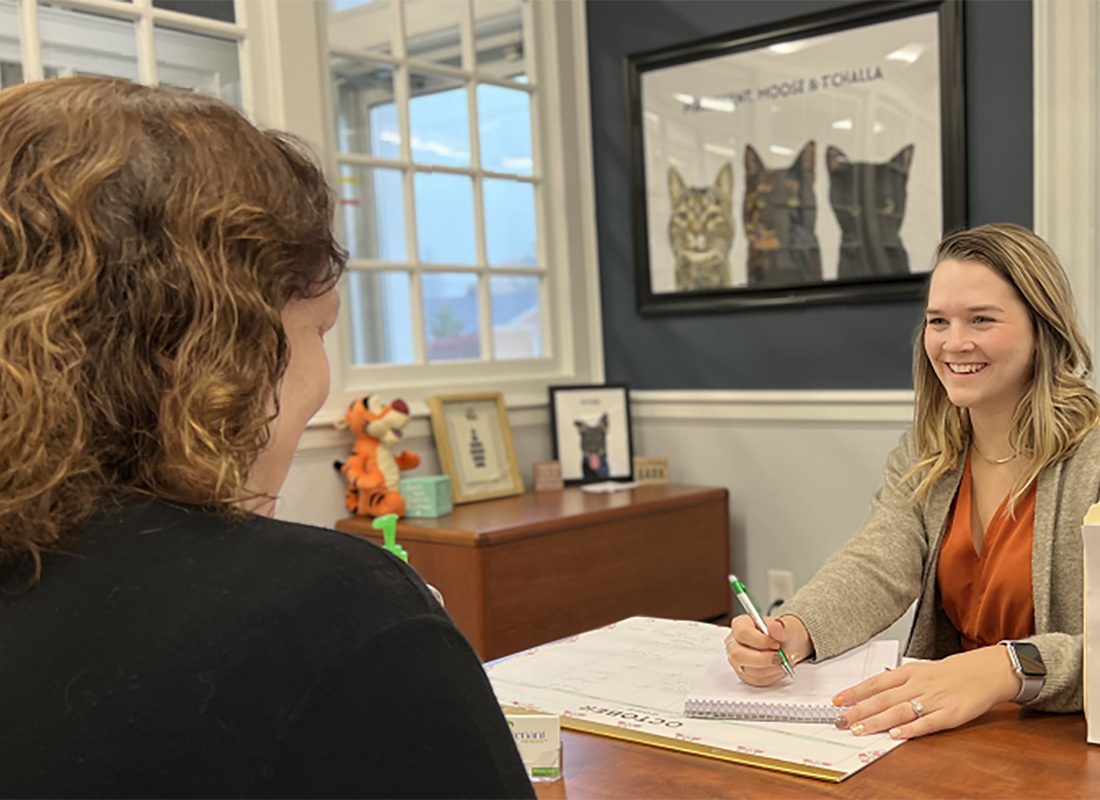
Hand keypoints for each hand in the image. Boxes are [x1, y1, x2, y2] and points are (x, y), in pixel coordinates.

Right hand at [724, 614, 812, 686]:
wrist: (788, 646)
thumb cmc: (783, 634)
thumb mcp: (788, 627)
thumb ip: (782, 627)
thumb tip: (776, 626)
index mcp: (740, 624)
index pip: (742, 633)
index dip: (760, 641)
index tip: (776, 644)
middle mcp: (734, 642)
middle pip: (738, 654)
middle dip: (763, 659)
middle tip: (780, 657)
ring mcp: (737, 660)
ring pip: (748, 670)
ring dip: (771, 668)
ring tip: (784, 661)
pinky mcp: (744, 675)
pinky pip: (756, 680)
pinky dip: (772, 676)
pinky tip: (778, 668)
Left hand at [832, 645, 1020, 739]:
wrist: (985, 671)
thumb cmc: (950, 673)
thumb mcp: (920, 670)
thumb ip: (898, 681)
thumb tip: (872, 690)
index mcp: (909, 672)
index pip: (876, 682)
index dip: (855, 692)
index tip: (837, 701)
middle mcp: (917, 684)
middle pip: (883, 699)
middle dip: (860, 711)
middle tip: (842, 721)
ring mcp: (933, 699)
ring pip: (899, 711)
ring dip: (877, 722)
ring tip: (860, 730)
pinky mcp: (950, 714)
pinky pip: (926, 723)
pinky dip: (910, 729)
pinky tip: (895, 735)